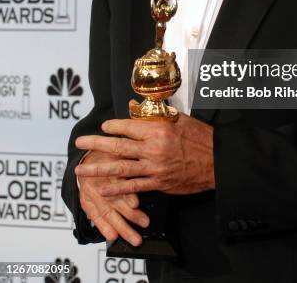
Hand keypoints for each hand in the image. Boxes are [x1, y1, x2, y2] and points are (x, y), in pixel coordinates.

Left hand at [75, 112, 214, 197]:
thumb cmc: (200, 138)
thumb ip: (155, 115)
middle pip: (118, 146)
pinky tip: (103, 189)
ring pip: (120, 169)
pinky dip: (117, 189)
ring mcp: (155, 168)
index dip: (112, 126)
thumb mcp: (179, 119)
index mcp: (158, 130)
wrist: (217, 162)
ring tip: (82, 169)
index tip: (103, 126)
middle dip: (96, 144)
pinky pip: (134, 187)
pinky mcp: (159, 184)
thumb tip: (134, 106)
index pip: (128, 126)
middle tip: (79, 142)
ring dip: (99, 169)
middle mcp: (153, 149)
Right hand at [75, 149, 148, 245]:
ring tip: (133, 237)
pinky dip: (104, 227)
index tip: (135, 203)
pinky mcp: (87, 203)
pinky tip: (112, 236)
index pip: (118, 182)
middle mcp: (100, 184)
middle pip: (116, 201)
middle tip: (145, 222)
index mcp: (109, 168)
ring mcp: (93, 195)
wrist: (84, 161)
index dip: (127, 194)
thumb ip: (128, 162)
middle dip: (131, 215)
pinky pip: (96, 217)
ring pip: (108, 213)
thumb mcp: (117, 153)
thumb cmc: (106, 157)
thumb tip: (143, 167)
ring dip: (122, 227)